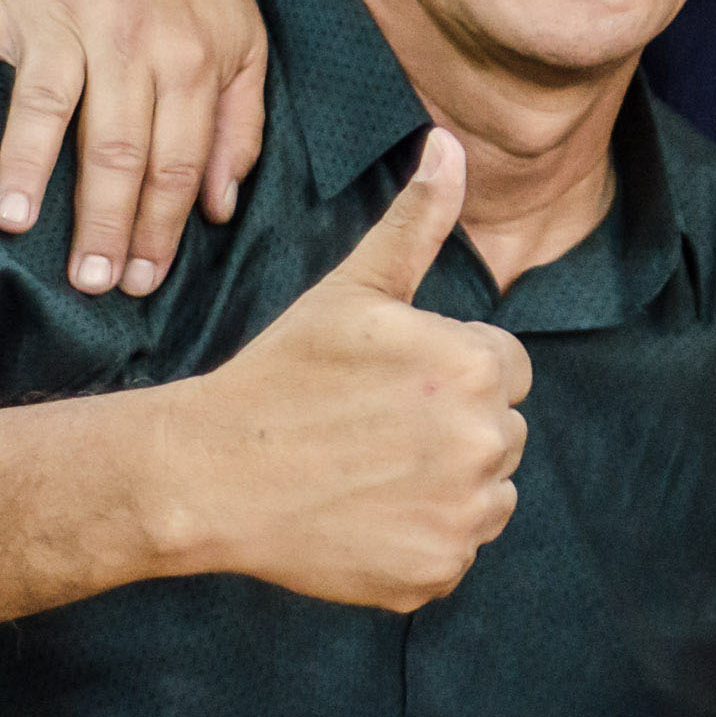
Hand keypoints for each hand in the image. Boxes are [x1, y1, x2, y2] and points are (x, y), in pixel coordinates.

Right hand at [0, 0, 267, 299]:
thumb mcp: (242, 39)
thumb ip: (240, 122)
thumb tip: (221, 207)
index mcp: (190, 54)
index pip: (177, 158)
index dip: (161, 225)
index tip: (142, 281)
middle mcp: (128, 36)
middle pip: (116, 143)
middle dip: (104, 219)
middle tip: (87, 281)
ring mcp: (62, 14)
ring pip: (45, 100)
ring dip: (24, 163)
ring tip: (11, 223)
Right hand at [147, 130, 528, 608]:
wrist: (211, 475)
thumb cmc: (282, 374)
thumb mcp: (354, 290)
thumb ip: (417, 221)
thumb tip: (451, 144)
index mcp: (476, 367)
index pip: (504, 368)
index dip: (447, 372)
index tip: (389, 384)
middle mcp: (486, 442)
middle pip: (501, 431)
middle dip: (449, 428)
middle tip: (370, 429)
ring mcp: (463, 515)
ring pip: (488, 494)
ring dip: (445, 487)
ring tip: (369, 471)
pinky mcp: (437, 572)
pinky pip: (454, 552)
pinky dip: (419, 541)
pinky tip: (364, 518)